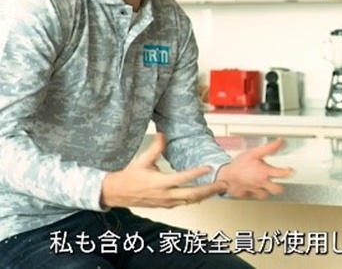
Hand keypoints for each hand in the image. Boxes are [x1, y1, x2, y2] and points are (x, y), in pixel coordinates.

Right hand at [100, 133, 226, 208]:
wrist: (119, 193)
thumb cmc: (130, 177)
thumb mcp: (142, 160)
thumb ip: (155, 148)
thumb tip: (162, 134)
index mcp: (160, 182)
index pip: (182, 178)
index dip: (196, 173)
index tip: (208, 168)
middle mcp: (165, 195)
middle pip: (192, 195)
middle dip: (210, 189)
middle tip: (223, 184)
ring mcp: (167, 202)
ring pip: (191, 201)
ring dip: (206, 195)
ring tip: (219, 189)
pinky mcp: (167, 206)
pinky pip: (185, 204)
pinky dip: (196, 199)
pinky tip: (205, 194)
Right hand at [216, 138, 294, 198]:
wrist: (224, 176)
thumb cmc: (239, 164)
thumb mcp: (254, 152)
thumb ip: (270, 148)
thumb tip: (281, 142)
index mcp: (264, 172)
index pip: (282, 174)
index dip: (289, 172)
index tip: (291, 170)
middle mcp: (261, 183)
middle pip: (277, 190)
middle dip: (279, 186)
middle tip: (280, 182)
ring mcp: (254, 190)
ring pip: (265, 195)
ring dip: (267, 191)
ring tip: (267, 186)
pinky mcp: (247, 195)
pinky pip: (253, 196)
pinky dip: (255, 193)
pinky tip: (254, 189)